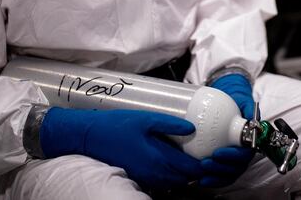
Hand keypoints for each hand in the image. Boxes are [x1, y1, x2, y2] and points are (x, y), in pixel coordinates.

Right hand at [39, 108, 202, 189]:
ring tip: (188, 155)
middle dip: (195, 169)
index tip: (211, 153)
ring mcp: (146, 177)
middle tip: (203, 152)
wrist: (90, 137)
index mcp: (158, 160)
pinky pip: (161, 180)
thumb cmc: (116, 126)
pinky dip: (170, 174)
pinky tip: (170, 158)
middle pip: (184, 179)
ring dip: (183, 173)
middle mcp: (154, 173)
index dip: (203, 164)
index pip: (189, 169)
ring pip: (173, 182)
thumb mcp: (145, 119)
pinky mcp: (139, 176)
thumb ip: (170, 125)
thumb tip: (191, 128)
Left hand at [200, 73, 255, 186]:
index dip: (233, 156)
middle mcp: (243, 152)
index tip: (217, 153)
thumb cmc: (237, 102)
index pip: (245, 154)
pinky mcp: (224, 161)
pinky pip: (221, 175)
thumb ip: (248, 108)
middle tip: (204, 163)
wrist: (230, 102)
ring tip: (201, 171)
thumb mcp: (243, 101)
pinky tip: (200, 179)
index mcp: (250, 140)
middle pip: (236, 167)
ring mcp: (234, 159)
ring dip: (215, 176)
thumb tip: (251, 118)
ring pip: (229, 174)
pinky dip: (213, 180)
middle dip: (220, 168)